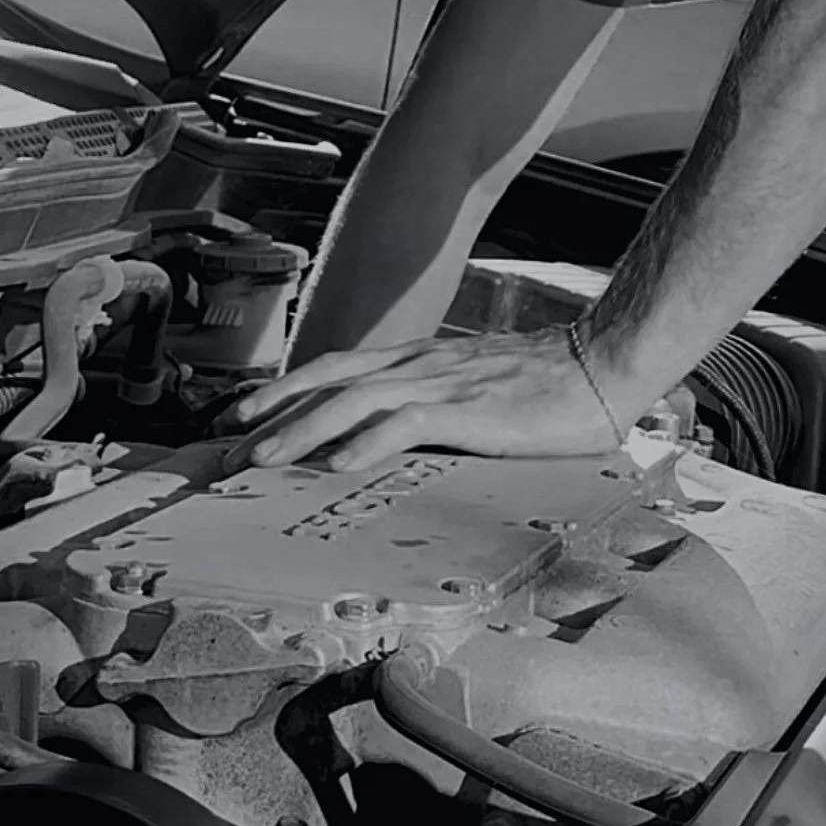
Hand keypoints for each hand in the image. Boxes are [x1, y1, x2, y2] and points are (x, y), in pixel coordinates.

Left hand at [223, 329, 625, 471]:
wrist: (603, 363)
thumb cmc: (552, 384)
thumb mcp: (480, 390)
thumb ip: (440, 406)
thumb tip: (407, 434)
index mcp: (421, 361)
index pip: (337, 370)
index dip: (285, 391)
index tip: (243, 415)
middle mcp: (420, 365)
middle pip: (327, 379)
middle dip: (270, 409)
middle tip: (223, 438)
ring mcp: (441, 384)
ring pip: (350, 402)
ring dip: (298, 430)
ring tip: (258, 458)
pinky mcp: (467, 410)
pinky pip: (402, 424)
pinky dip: (361, 443)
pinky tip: (334, 463)